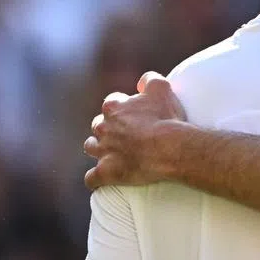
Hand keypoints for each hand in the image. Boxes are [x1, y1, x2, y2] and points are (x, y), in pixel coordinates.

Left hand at [83, 72, 187, 189]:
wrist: (168, 147)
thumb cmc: (166, 118)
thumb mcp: (162, 89)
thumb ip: (150, 80)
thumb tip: (142, 81)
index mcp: (114, 107)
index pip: (111, 104)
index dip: (122, 109)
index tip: (133, 115)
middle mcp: (104, 127)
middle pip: (98, 125)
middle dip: (107, 128)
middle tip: (123, 134)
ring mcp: (103, 151)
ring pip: (90, 147)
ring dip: (97, 148)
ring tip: (110, 153)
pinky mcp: (105, 172)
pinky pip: (91, 178)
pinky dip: (96, 178)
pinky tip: (101, 179)